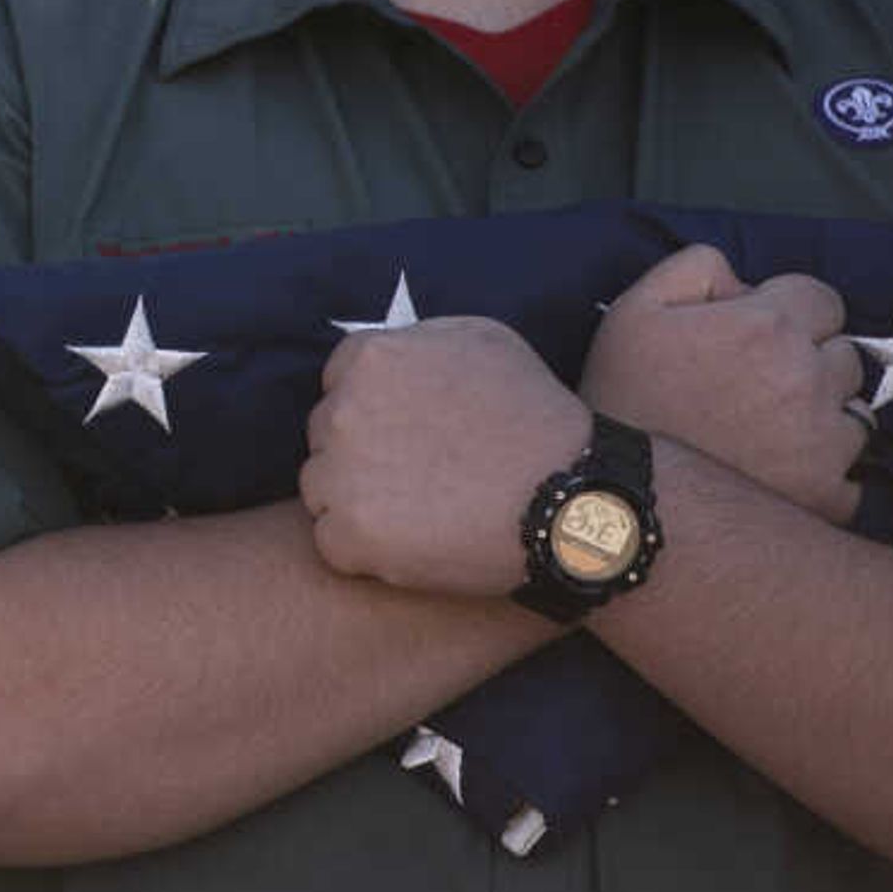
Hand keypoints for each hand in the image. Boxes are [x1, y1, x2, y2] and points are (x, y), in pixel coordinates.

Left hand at [300, 316, 586, 597]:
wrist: (570, 500)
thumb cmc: (535, 417)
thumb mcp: (484, 341)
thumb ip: (420, 341)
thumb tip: (391, 352)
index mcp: (370, 359)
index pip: (337, 383)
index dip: (374, 410)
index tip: (409, 434)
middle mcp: (342, 412)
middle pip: (324, 436)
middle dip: (361, 454)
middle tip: (419, 477)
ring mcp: (340, 476)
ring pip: (322, 489)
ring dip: (357, 502)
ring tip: (419, 513)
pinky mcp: (348, 536)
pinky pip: (332, 543)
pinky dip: (364, 551)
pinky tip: (413, 545)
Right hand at [578, 245, 864, 525]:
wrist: (617, 489)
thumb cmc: (623, 395)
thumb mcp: (636, 307)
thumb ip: (699, 268)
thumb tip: (747, 284)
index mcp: (768, 326)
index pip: (824, 300)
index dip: (792, 315)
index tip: (762, 339)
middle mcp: (808, 378)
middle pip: (845, 356)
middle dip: (812, 364)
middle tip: (762, 388)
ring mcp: (823, 441)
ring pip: (856, 414)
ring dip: (826, 418)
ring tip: (773, 434)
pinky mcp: (826, 494)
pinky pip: (856, 478)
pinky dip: (829, 477)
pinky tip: (786, 475)